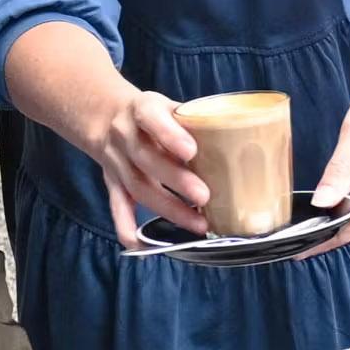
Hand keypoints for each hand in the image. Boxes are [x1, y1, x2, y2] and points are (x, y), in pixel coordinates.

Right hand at [79, 85, 210, 242]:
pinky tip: (142, 243)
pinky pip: (117, 207)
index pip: (151, 118)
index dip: (169, 135)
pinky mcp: (112, 183)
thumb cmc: (153, 115)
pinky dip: (127, 227)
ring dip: (167, 208)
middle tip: (204, 196)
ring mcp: (116, 161)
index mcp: (142, 109)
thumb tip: (244, 142)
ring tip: (198, 224)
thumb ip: (195, 122)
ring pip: (138, 187)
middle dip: (176, 180)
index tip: (191, 151)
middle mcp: (125, 135)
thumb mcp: (169, 106)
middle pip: (146, 159)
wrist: (105, 117)